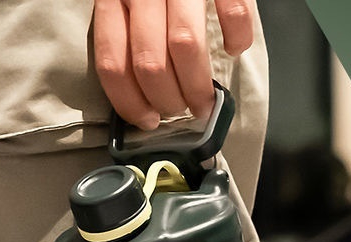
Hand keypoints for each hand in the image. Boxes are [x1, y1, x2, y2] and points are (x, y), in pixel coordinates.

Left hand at [93, 0, 253, 129]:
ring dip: (196, 87)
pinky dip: (237, 39)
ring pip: (185, 48)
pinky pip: (233, 11)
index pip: (113, 64)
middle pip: (150, 64)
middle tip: (181, 111)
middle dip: (167, 101)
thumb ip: (129, 33)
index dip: (130, 103)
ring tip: (204, 101)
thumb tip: (141, 93)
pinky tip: (233, 49)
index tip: (147, 121)